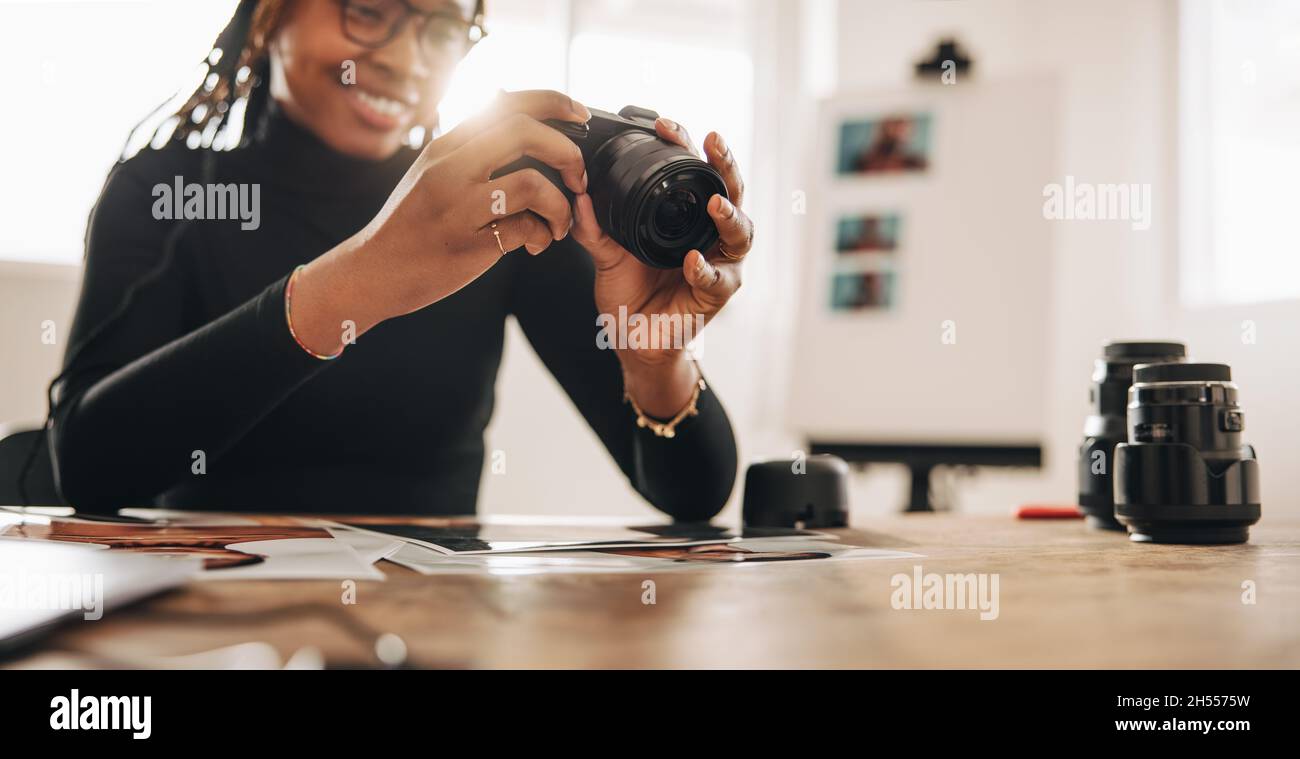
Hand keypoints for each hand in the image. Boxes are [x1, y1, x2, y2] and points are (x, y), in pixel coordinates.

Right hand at [289, 90, 590, 353]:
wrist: (372, 271)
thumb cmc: (409, 224)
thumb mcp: (431, 172)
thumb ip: (468, 147)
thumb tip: (511, 112)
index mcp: (447, 145)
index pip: (507, 103)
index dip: (554, 102)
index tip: (580, 115)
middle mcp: (450, 166)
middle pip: (524, 131)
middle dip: (567, 151)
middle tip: (577, 177)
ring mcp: (458, 205)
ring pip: (531, 183)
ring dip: (560, 204)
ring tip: (559, 223)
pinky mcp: (466, 243)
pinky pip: (525, 230)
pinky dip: (543, 236)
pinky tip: (537, 244)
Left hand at [572, 117, 753, 416]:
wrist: (633, 339)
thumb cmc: (630, 293)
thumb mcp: (606, 255)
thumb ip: (594, 226)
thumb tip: (578, 191)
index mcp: (687, 218)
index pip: (696, 173)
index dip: (685, 146)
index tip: (666, 127)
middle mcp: (711, 235)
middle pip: (732, 191)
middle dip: (725, 165)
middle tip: (712, 143)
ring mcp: (720, 264)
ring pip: (741, 233)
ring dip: (730, 215)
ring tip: (716, 203)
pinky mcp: (717, 296)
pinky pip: (718, 280)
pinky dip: (705, 269)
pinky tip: (691, 262)